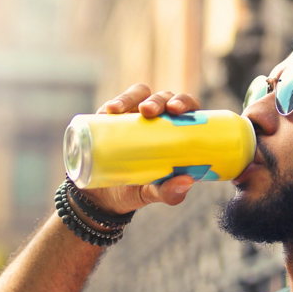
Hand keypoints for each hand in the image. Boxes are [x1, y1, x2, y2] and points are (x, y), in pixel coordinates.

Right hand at [80, 84, 202, 213]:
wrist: (104, 197)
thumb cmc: (138, 188)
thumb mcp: (153, 193)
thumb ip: (169, 192)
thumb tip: (186, 182)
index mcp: (176, 131)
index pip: (188, 107)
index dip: (185, 101)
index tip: (177, 110)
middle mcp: (158, 118)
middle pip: (164, 97)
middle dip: (158, 100)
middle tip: (150, 111)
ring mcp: (135, 115)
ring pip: (139, 94)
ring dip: (132, 98)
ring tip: (120, 110)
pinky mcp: (112, 118)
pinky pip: (114, 104)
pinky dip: (113, 103)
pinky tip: (109, 111)